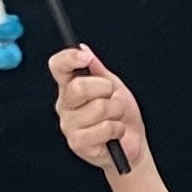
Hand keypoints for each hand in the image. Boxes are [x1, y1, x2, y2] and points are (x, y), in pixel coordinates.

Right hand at [50, 45, 146, 176]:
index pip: (58, 67)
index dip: (69, 58)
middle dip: (105, 89)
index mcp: (70, 87)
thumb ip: (99, 70)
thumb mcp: (114, 87)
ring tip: (116, 118)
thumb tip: (83, 48)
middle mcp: (65, 104)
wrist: (132, 144)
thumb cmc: (122, 115)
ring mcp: (68, 125)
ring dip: (116, 111)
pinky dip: (117, 129)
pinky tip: (114, 133)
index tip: (86, 57)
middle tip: (112, 96)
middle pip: (78, 87)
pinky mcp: (77, 143)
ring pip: (98, 108)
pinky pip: (104, 128)